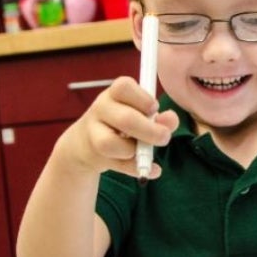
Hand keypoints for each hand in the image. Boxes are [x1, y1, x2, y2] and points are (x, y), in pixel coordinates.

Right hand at [54, 76, 177, 178]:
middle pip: (125, 119)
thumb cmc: (122, 125)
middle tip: (165, 138)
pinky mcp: (93, 155)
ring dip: (134, 151)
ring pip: (110, 143)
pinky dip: (136, 168)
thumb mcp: (141, 116)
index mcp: (114, 94)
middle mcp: (101, 109)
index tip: (154, 109)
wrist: (86, 145)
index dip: (143, 99)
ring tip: (144, 151)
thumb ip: (160, 119)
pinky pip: (116, 164)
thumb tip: (171, 120)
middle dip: (149, 131)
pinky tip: (149, 169)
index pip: (124, 87)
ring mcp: (93, 132)